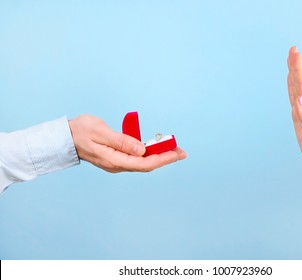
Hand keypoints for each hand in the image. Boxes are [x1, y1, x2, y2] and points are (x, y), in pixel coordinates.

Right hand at [68, 115, 186, 171]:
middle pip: (147, 165)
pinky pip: (137, 159)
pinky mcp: (117, 158)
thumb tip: (142, 150)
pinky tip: (156, 148)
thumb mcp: (100, 132)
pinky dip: (149, 153)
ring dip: (159, 155)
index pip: (145, 163)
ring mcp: (117, 163)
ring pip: (143, 163)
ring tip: (173, 148)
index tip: (177, 153)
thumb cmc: (81, 131)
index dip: (163, 158)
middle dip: (165, 158)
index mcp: (114, 160)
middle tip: (182, 151)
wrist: (65, 138)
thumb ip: (122, 141)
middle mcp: (118, 165)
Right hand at [287, 46, 301, 167]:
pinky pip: (294, 93)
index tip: (295, 53)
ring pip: (297, 85)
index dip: (297, 68)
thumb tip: (298, 98)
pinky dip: (292, 83)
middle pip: (299, 80)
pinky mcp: (300, 111)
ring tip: (291, 58)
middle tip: (292, 49)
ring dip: (294, 71)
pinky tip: (290, 77)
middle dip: (295, 64)